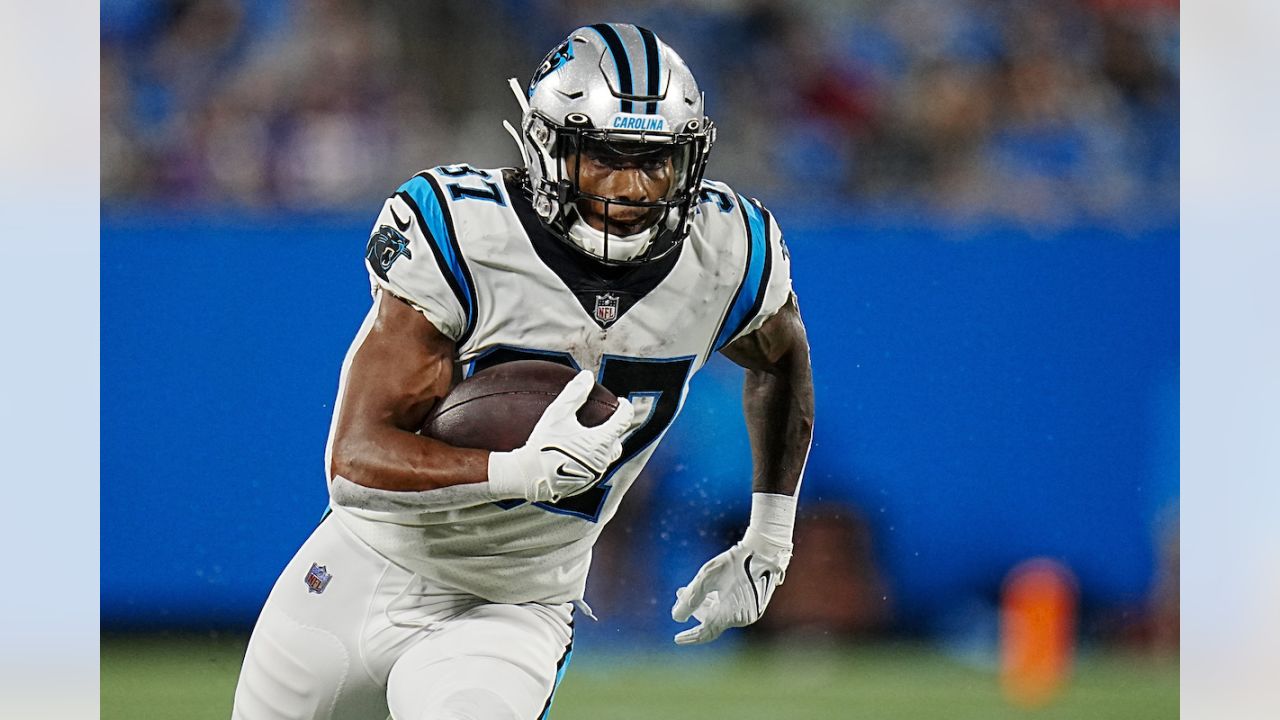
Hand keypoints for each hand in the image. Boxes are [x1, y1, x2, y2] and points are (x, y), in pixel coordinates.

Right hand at [488, 370, 633, 502]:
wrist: (528, 477)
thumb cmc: (542, 444)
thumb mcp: (557, 414)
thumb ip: (574, 393)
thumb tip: (587, 376)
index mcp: (600, 442)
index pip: (623, 421)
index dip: (625, 409)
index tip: (622, 401)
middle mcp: (602, 460)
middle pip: (617, 442)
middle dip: (615, 431)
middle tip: (606, 421)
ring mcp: (594, 474)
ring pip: (606, 458)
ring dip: (603, 447)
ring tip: (591, 438)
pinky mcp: (584, 485)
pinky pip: (594, 469)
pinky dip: (591, 459)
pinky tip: (578, 454)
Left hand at [671, 529, 791, 644]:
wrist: (763, 552)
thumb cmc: (733, 563)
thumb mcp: (707, 578)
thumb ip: (690, 599)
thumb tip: (676, 618)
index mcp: (731, 615)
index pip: (706, 632)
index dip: (690, 636)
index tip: (676, 638)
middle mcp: (743, 618)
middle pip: (712, 621)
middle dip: (694, 610)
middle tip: (678, 595)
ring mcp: (749, 612)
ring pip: (720, 614)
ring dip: (703, 605)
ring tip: (687, 589)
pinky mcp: (753, 605)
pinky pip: (730, 610)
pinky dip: (716, 602)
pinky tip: (706, 591)